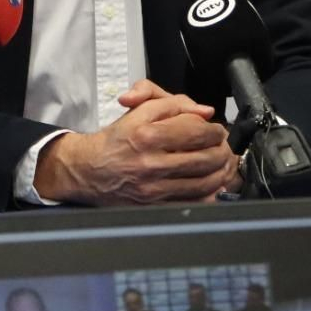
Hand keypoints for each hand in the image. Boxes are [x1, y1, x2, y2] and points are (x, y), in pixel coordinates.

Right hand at [34, 80, 237, 204]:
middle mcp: (151, 163)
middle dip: (221, 151)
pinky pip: (192, 202)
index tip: (216, 130)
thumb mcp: (140, 110)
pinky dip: (208, 193)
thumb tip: (204, 112)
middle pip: (205, 158)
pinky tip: (209, 184)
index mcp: (147, 135)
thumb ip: (173, 104)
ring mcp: (153, 188)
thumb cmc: (117, 139)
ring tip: (219, 163)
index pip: (197, 131)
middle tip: (221, 146)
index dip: (214, 130)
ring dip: (219, 172)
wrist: (89, 169)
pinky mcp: (154, 206)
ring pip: (203, 182)